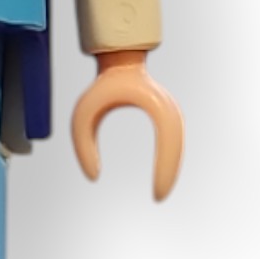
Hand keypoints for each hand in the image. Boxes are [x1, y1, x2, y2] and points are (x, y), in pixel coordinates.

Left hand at [70, 50, 183, 200]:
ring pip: (177, 146)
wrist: (120, 60)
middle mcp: (170, 108)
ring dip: (170, 169)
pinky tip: (161, 178)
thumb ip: (82, 145)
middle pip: (177, 146)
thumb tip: (94, 177)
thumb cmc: (100, 87)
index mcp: (155, 102)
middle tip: (158, 198)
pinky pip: (174, 143)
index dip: (166, 168)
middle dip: (169, 173)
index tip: (157, 192)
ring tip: (159, 193)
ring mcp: (173, 112)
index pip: (169, 141)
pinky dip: (169, 161)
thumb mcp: (83, 114)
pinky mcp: (170, 117)